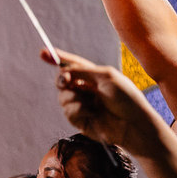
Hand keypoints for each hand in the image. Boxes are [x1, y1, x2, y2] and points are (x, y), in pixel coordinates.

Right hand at [50, 49, 164, 155]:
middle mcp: (87, 90)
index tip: (43, 53)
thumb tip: (64, 71)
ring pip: (63, 97)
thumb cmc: (127, 98)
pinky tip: (92, 112)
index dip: (58, 59)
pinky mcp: (81, 121)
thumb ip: (84, 71)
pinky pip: (68, 111)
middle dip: (62, 79)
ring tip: (91, 102)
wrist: (133, 124)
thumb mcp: (107, 76)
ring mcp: (83, 106)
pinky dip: (78, 109)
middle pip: (63, 81)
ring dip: (74, 96)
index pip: (73, 65)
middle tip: (66, 80)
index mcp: (95, 77)